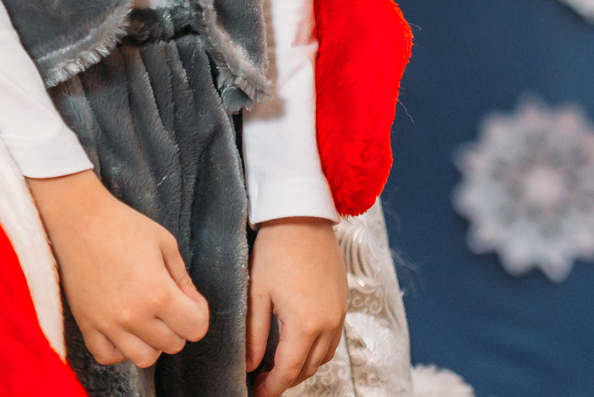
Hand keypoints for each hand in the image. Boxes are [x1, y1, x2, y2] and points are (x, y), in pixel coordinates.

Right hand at [28, 169, 210, 368]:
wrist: (78, 218)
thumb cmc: (123, 224)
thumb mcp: (165, 243)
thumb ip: (183, 277)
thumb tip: (190, 302)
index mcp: (158, 293)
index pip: (196, 328)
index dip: (199, 311)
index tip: (188, 296)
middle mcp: (133, 315)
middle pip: (173, 344)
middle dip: (177, 324)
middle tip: (167, 300)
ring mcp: (107, 323)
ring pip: (144, 358)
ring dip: (152, 342)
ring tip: (146, 318)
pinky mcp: (86, 324)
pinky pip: (108, 356)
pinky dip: (119, 349)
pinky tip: (122, 329)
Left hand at [248, 218, 344, 396]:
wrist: (302, 216)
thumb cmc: (276, 249)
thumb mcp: (257, 292)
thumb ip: (253, 333)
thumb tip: (250, 364)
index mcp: (305, 324)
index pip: (288, 370)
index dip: (272, 387)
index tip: (257, 393)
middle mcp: (328, 324)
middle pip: (308, 368)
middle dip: (286, 380)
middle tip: (263, 381)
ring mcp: (339, 314)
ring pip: (323, 357)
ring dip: (302, 366)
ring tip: (278, 366)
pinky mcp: (343, 303)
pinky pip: (332, 339)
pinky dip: (316, 350)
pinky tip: (298, 344)